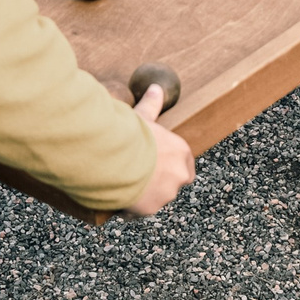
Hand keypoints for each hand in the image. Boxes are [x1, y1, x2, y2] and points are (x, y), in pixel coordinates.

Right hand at [124, 86, 195, 215]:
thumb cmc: (130, 135)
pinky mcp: (150, 209)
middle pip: (172, 183)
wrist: (115, 157)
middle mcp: (179, 175)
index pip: (184, 164)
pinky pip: (139, 212)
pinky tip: (118, 200)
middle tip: (138, 176)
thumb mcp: (142, 118)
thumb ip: (152, 105)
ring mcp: (166, 194)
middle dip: (158, 183)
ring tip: (124, 186)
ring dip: (145, 196)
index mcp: (182, 152)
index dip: (169, 165)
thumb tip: (156, 88)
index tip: (154, 165)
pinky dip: (130, 208)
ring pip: (157, 198)